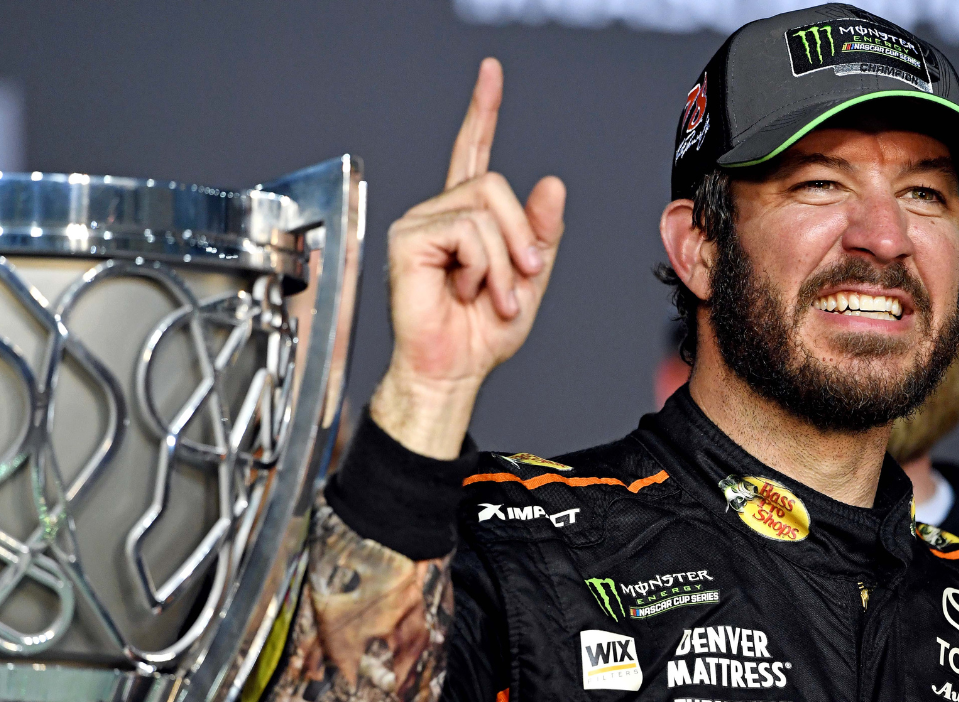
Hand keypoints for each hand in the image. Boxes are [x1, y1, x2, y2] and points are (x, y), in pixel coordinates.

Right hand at [370, 58, 565, 458]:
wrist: (453, 371)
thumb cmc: (480, 334)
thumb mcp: (528, 279)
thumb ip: (540, 232)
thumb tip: (551, 184)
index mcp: (466, 219)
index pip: (475, 152)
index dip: (483, 111)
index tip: (491, 73)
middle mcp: (439, 213)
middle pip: (493, 184)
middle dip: (521, 236)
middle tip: (520, 281)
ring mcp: (419, 224)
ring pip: (483, 209)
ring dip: (502, 262)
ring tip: (490, 297)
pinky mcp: (406, 239)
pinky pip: (466, 231)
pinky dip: (481, 267)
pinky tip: (464, 292)